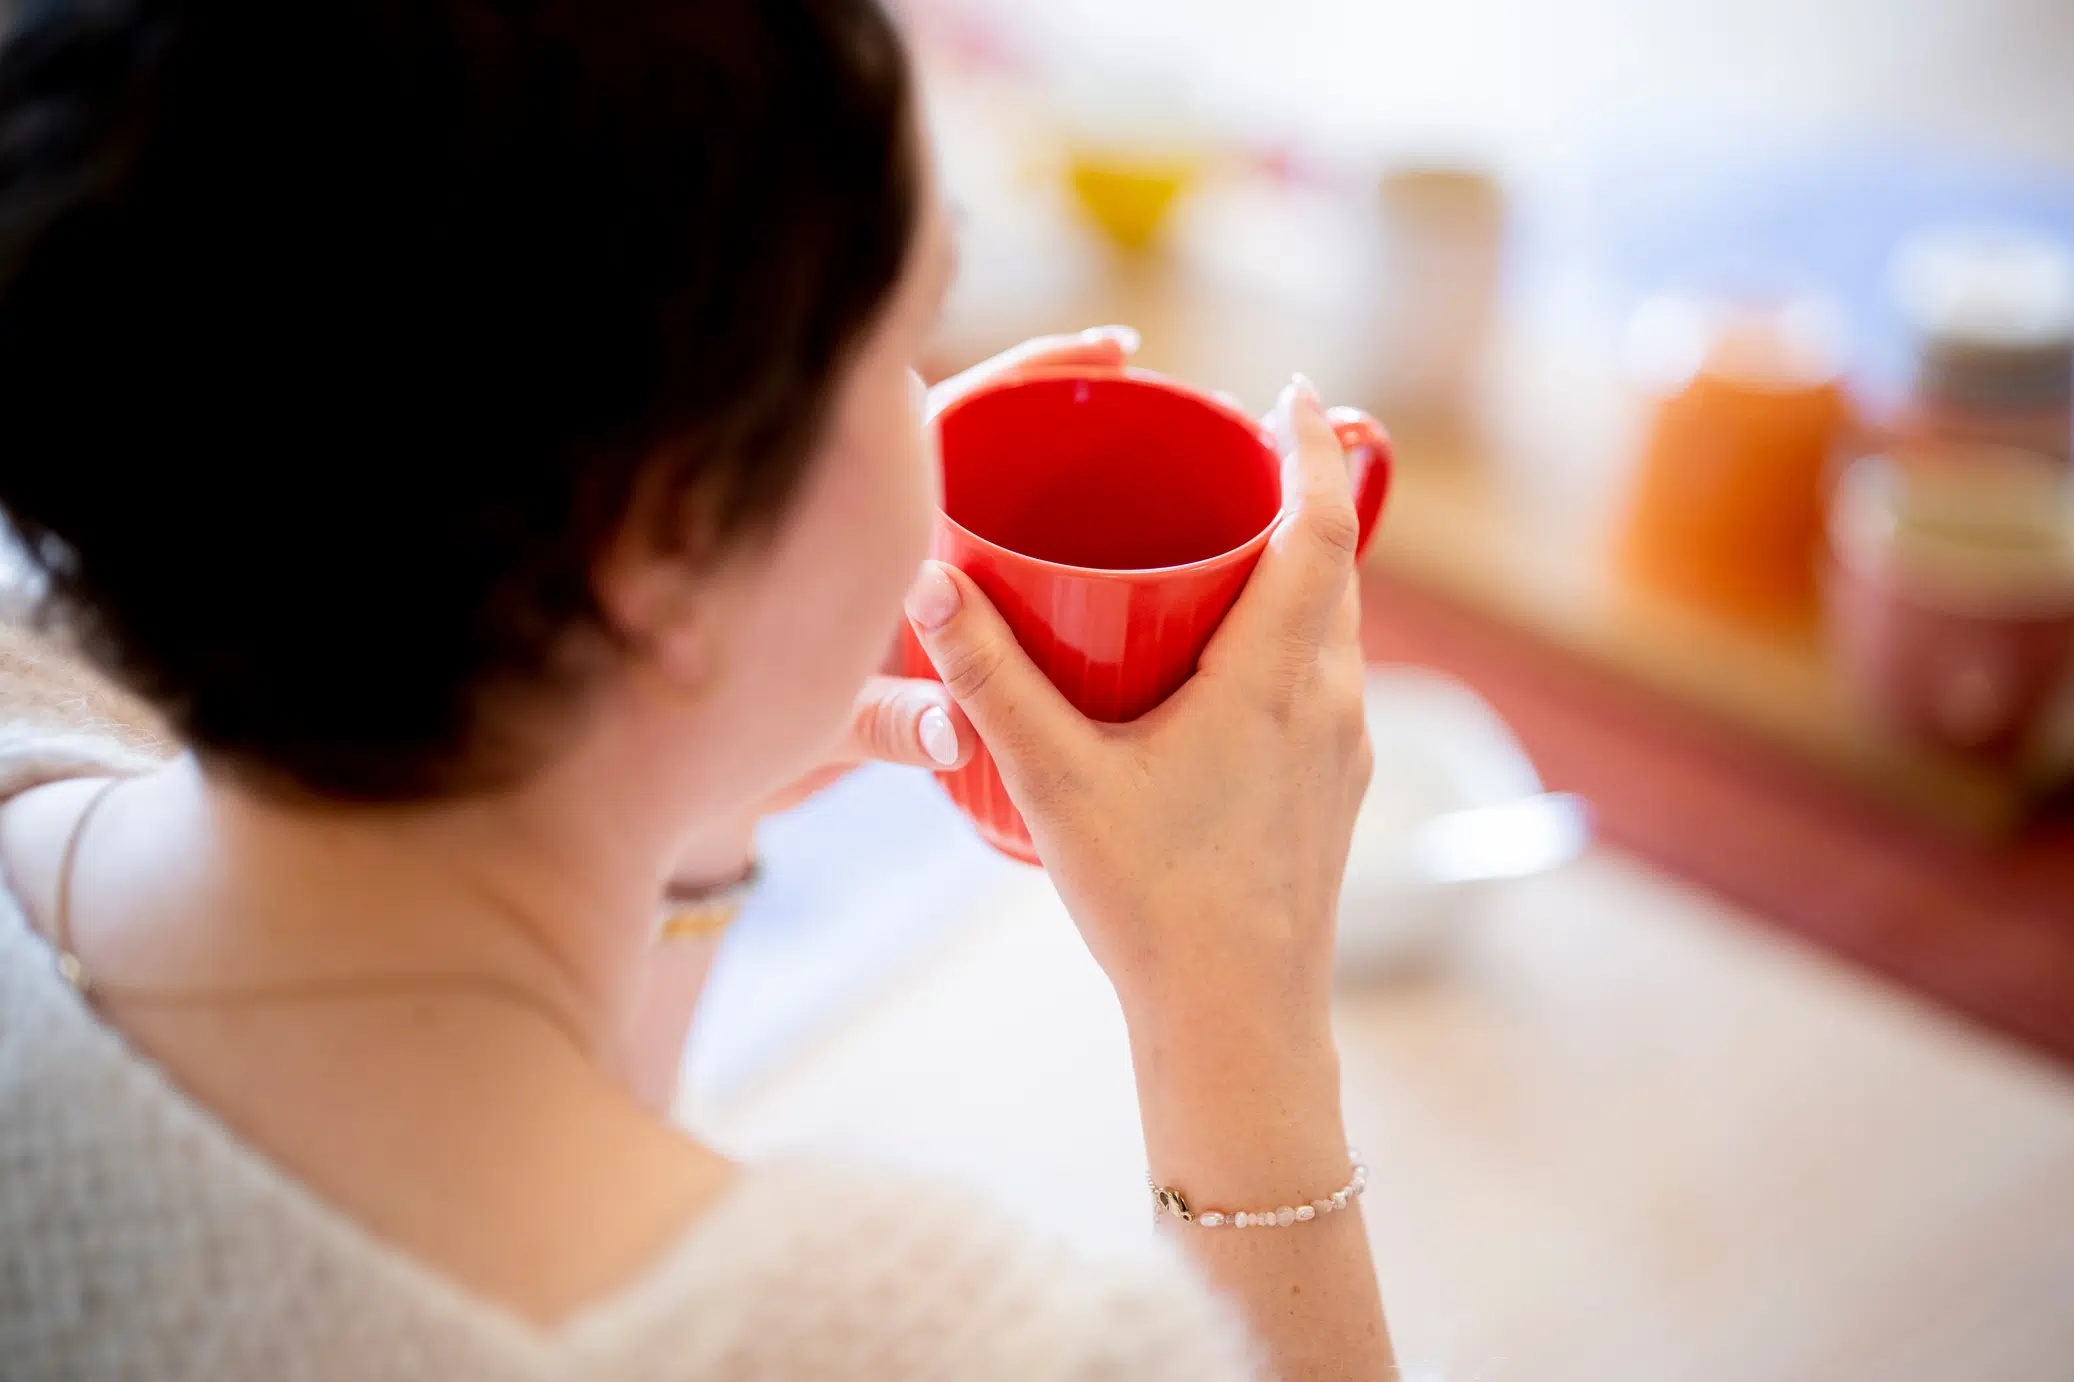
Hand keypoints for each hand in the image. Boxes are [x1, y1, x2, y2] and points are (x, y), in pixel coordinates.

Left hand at [665, 325, 1143, 874]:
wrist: (705, 761)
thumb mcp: (827, 722)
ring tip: (1148, 420)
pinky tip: (1111, 501)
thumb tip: (957, 730)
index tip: (1109, 352)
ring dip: (1058, 441)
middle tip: (1138, 366)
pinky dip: (1053, 508)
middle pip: (986, 420)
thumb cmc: (747, 731)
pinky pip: (995, 523)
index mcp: (859, 510)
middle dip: (1061, 386)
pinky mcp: (918, 584)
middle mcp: (883, 509)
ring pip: (991, 468)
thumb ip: (889, 722)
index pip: (953, 411)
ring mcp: (903, 541)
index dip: (1033, 371)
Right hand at [902, 374, 1368, 1024]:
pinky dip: (1287, 636)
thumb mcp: (1057, 782)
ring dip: (1294, 571)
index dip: (1309, 448)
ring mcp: (1340, 750)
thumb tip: (928, 580)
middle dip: (1296, 496)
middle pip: (1334, 566)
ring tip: (1224, 544)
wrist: (1238, 1025)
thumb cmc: (1156, 907)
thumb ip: (990, 678)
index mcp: (1278, 678)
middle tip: (1232, 454)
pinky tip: (1221, 662)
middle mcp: (1331, 701)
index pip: (1323, 527)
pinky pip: (1322, 679)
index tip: (1282, 392)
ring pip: (1332, 626)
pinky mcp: (1331, 792)